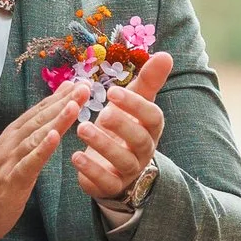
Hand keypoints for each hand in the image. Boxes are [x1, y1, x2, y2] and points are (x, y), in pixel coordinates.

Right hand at [0, 84, 83, 240]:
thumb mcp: (13, 156)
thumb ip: (29, 140)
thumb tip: (50, 125)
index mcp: (13, 136)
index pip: (38, 112)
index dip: (58, 97)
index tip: (78, 83)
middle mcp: (12, 143)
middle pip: (40, 118)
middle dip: (63, 101)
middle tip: (84, 86)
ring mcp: (11, 159)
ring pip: (37, 135)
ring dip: (56, 119)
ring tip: (74, 105)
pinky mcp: (12, 179)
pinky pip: (30, 162)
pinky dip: (42, 148)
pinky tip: (55, 136)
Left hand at [74, 52, 172, 202]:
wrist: (116, 166)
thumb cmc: (125, 126)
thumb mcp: (135, 103)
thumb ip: (149, 81)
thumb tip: (166, 55)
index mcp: (151, 129)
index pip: (152, 117)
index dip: (135, 105)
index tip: (113, 91)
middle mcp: (144, 151)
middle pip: (140, 140)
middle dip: (122, 125)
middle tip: (102, 112)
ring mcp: (129, 171)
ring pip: (123, 161)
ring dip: (103, 145)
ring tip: (83, 128)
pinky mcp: (112, 186)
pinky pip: (105, 182)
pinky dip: (90, 170)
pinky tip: (74, 156)